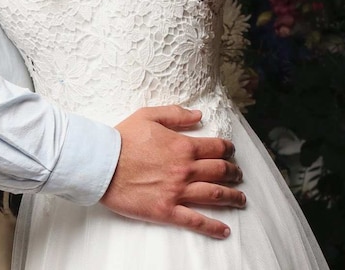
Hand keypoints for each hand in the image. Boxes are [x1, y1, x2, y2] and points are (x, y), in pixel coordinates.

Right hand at [101, 106, 244, 238]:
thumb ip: (176, 114)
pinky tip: (225, 230)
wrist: (103, 164)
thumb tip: (198, 115)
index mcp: (182, 146)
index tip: (231, 151)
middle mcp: (185, 170)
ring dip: (232, 197)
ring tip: (240, 199)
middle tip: (238, 174)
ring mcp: (178, 192)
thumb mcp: (148, 115)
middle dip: (233, 172)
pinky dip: (213, 227)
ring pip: (214, 195)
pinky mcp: (167, 211)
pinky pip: (196, 221)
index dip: (227, 149)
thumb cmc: (123, 138)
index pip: (215, 148)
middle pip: (220, 172)